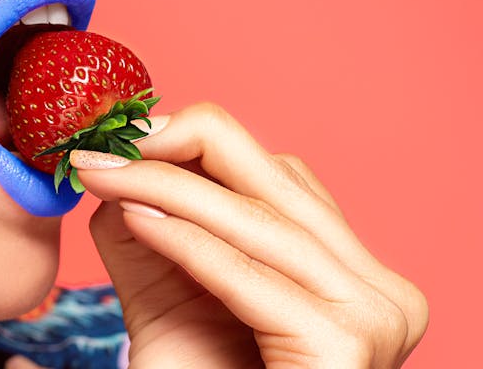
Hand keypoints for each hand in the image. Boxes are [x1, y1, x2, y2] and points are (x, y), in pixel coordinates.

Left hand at [72, 102, 428, 367]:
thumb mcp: (173, 296)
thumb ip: (157, 228)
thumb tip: (121, 160)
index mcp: (350, 272)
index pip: (278, 177)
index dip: (200, 145)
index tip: (125, 135)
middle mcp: (380, 288)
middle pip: (276, 180)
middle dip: (182, 149)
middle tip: (106, 140)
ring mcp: (375, 316)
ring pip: (259, 220)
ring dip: (168, 187)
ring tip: (102, 173)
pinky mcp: (347, 348)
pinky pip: (250, 275)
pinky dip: (186, 241)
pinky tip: (134, 215)